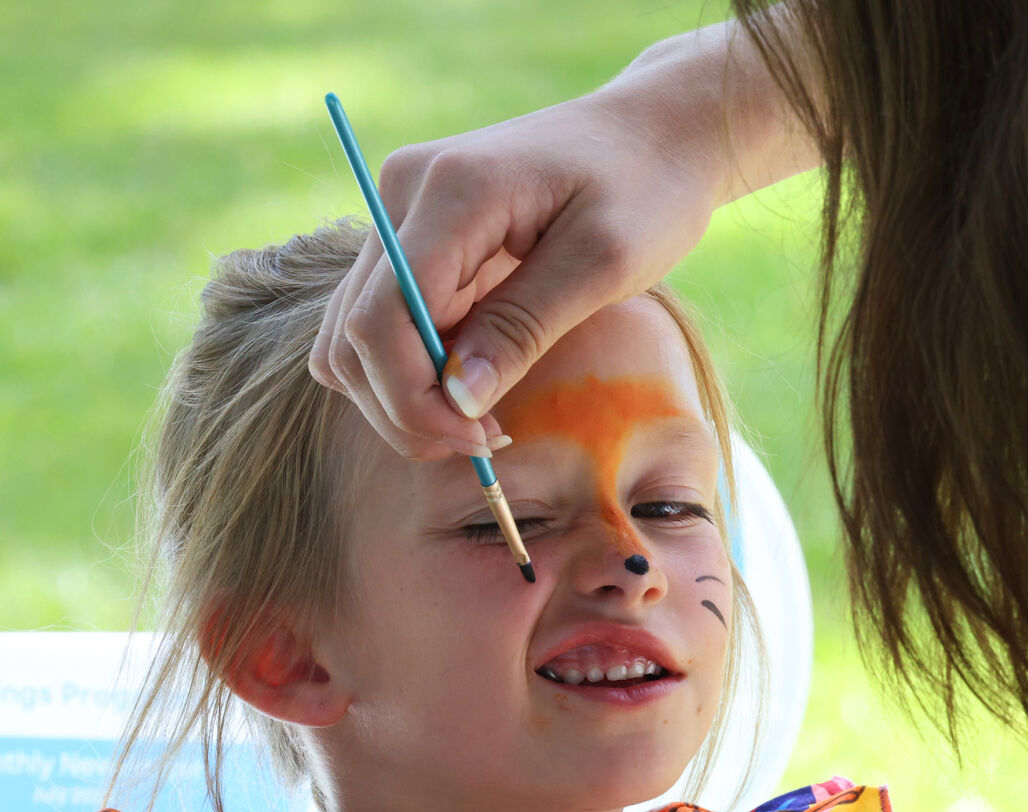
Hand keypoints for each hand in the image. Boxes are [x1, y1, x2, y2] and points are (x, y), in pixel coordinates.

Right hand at [310, 19, 813, 460]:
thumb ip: (526, 328)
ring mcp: (400, 215)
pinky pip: (383, 322)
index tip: (482, 439)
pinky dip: (412, 369)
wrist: (653, 132)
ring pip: (352, 335)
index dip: (416, 399)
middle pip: (355, 335)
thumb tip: (458, 399)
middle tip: (487, 442)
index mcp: (451, 191)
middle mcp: (402, 195)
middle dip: (407, 409)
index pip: (383, 319)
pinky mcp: (414, 239)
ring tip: (482, 420)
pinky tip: (475, 385)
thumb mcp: (605, 264)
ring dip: (403, 396)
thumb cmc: (646, 189)